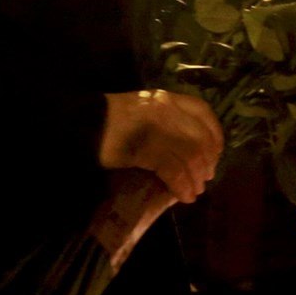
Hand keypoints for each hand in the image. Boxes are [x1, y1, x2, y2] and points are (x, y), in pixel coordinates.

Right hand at [98, 89, 224, 202]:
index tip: (216, 153)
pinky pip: (172, 169)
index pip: (203, 111)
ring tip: (194, 192)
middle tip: (204, 179)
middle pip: (200, 137)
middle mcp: (164, 109)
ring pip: (189, 154)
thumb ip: (169, 123)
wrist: (79, 126)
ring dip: (195, 178)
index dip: (214, 134)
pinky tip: (183, 195)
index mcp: (166, 98)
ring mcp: (154, 127)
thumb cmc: (112, 124)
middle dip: (207, 161)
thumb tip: (195, 148)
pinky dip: (182, 185)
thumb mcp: (145, 113)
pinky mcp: (143, 147)